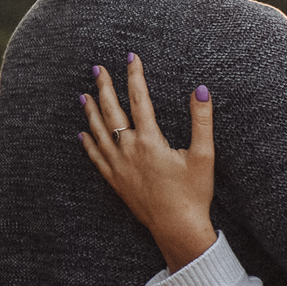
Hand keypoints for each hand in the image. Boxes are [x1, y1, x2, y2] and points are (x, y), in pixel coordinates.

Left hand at [77, 55, 217, 270]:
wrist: (177, 228)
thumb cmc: (194, 193)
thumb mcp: (204, 155)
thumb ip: (202, 120)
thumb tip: (201, 90)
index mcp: (150, 140)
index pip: (139, 98)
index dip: (134, 75)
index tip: (131, 57)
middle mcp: (129, 150)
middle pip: (112, 111)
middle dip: (104, 87)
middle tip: (97, 68)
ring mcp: (118, 167)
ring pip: (99, 132)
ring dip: (91, 111)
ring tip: (83, 94)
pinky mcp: (115, 181)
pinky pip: (96, 158)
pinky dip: (88, 143)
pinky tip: (82, 133)